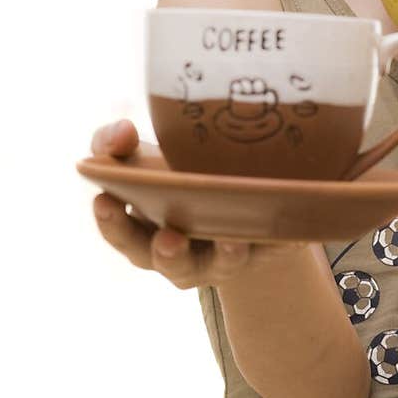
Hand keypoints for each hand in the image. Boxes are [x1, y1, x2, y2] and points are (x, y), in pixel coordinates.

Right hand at [90, 119, 294, 288]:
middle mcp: (182, 256)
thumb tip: (121, 133)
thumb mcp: (139, 157)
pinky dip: (283, 242)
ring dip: (227, 254)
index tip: (105, 200)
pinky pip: (275, 250)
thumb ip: (114, 142)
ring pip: (223, 264)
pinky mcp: (265, 251)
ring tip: (232, 238)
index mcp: (144, 236)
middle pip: (171, 263)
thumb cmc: (171, 174)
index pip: (121, 235)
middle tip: (169, 238)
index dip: (111, 222)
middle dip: (168, 254)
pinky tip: (293, 229)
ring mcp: (223, 259)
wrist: (230, 190)